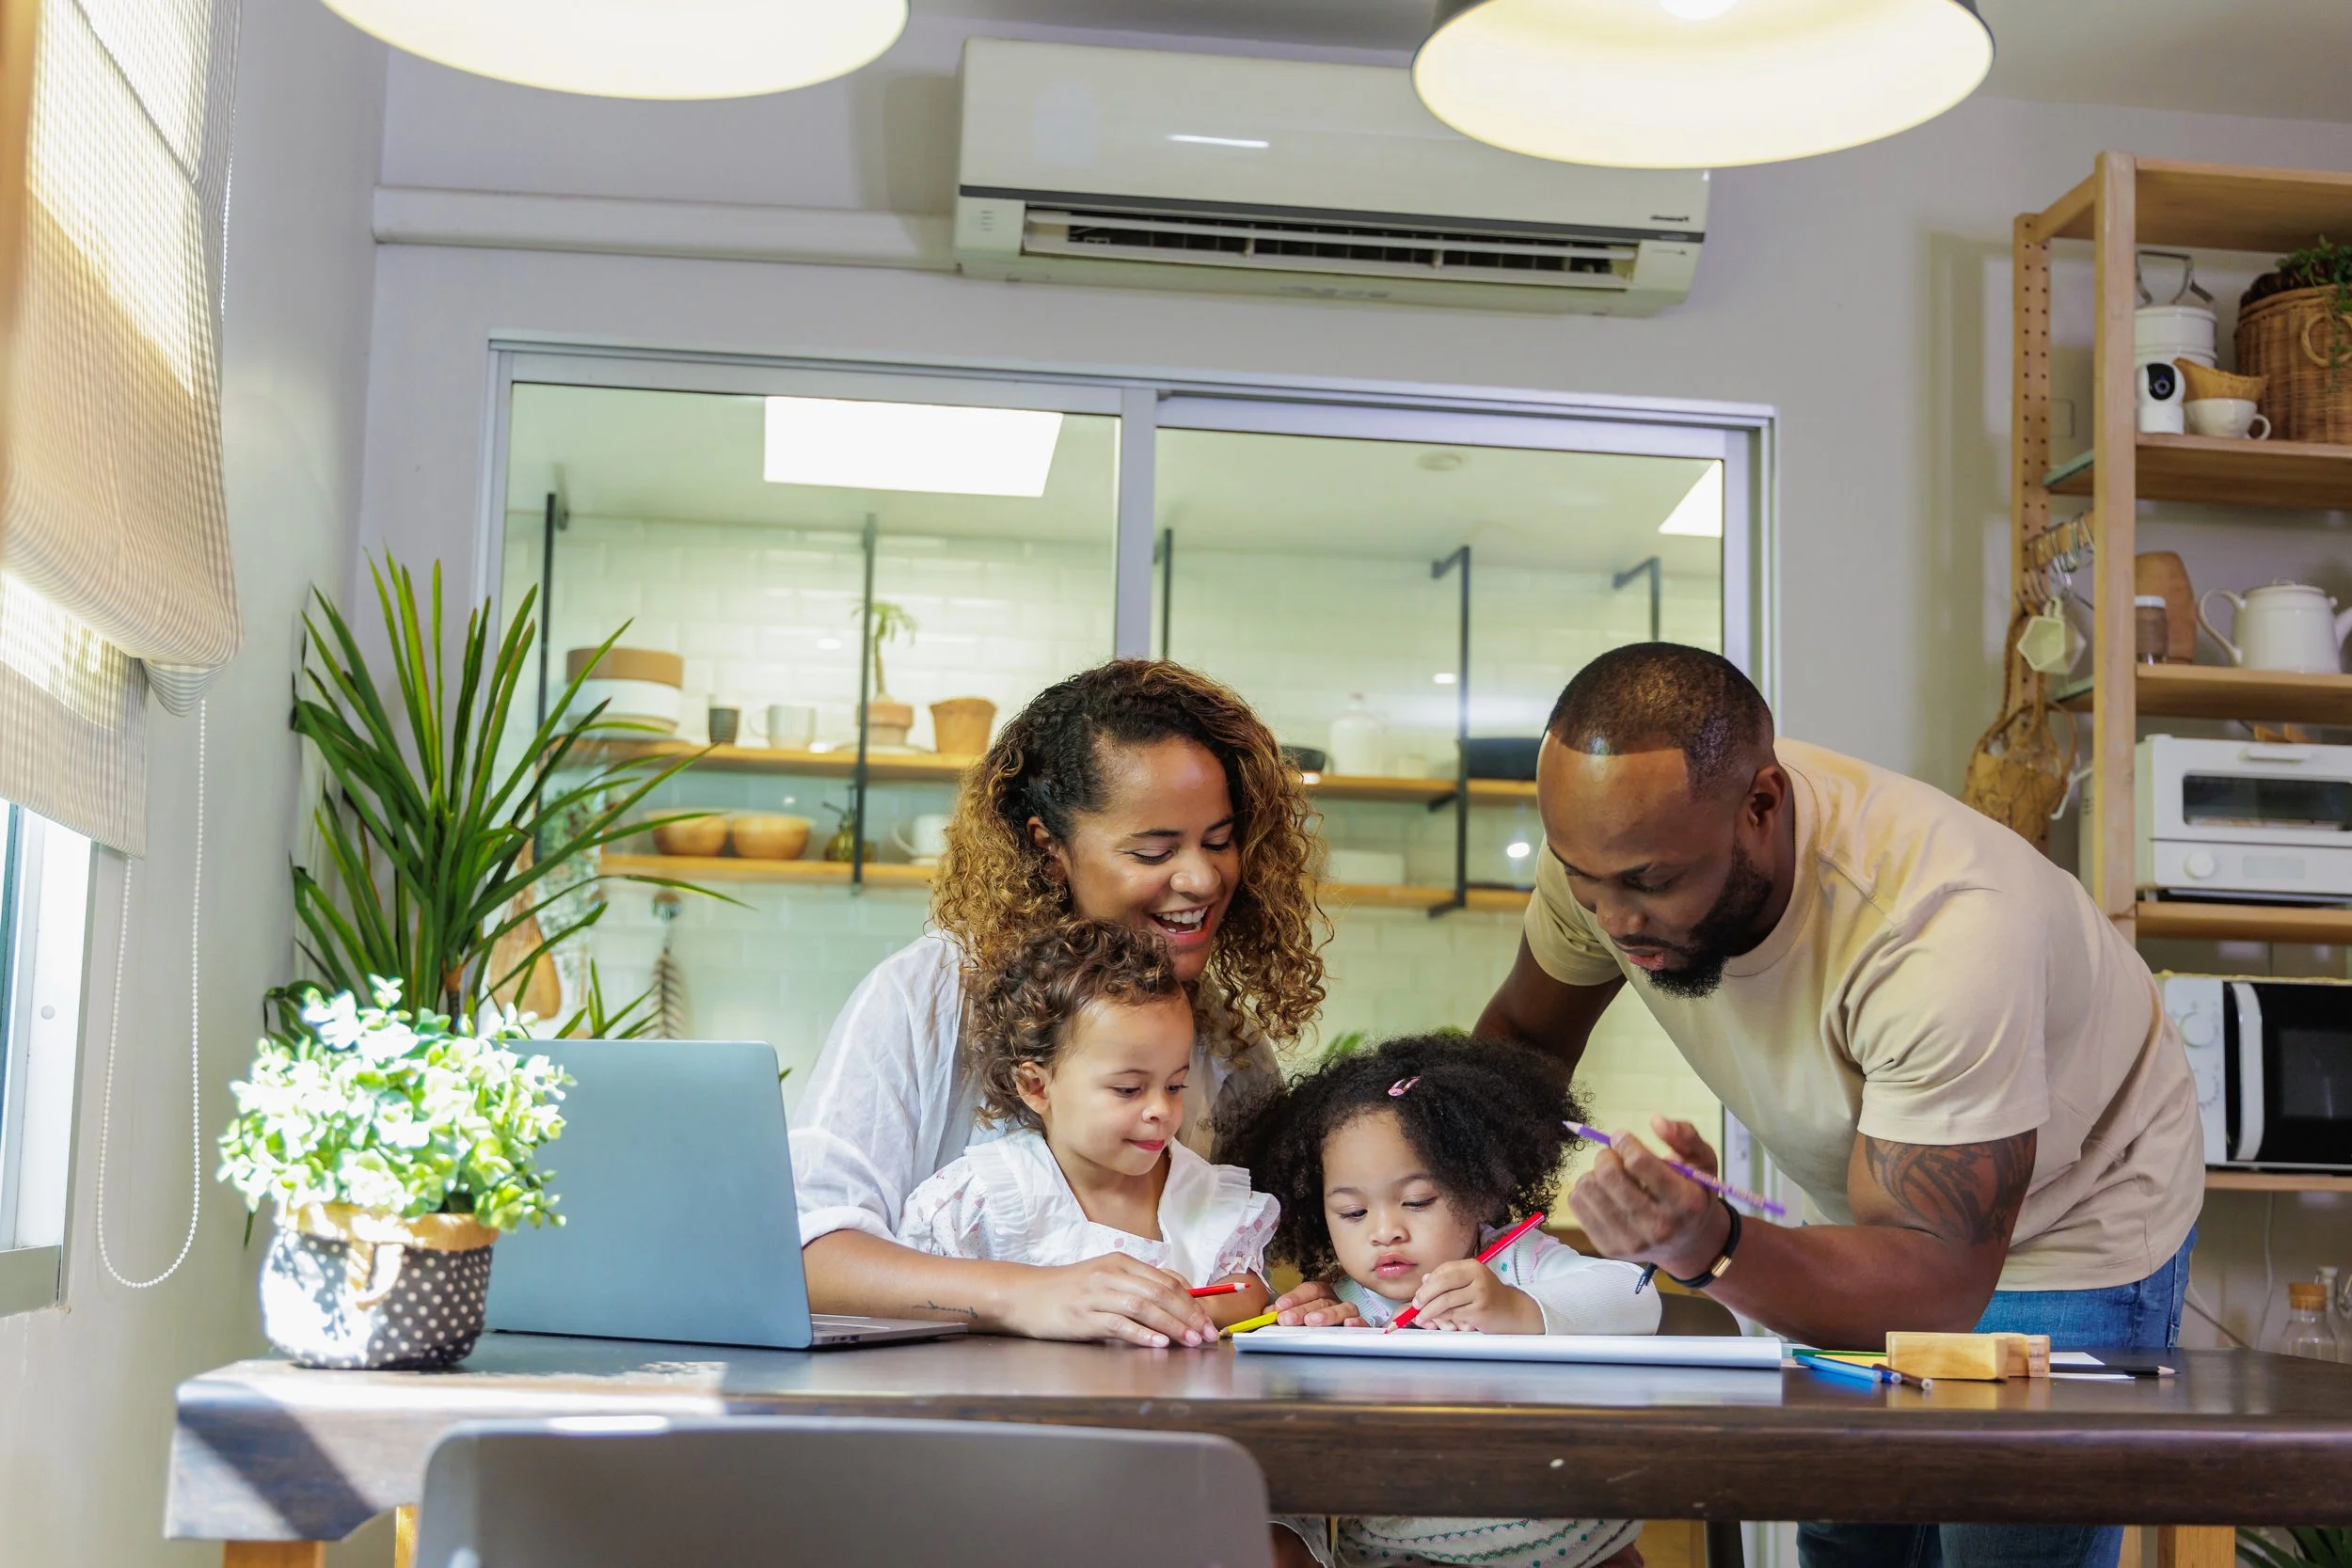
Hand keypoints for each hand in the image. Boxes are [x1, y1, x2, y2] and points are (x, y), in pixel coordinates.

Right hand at [1002, 1254, 1216, 1347]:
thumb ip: (1137, 1286)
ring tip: (1191, 1341)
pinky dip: (1142, 1334)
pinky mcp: (1083, 1317)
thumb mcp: (1105, 1278)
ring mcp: (1096, 1295)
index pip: (1167, 1280)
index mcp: (1120, 1263)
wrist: (1026, 1295)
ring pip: (1144, 1307)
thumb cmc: (1069, 1290)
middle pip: (1160, 1293)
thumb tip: (1178, 1300)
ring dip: (1173, 1325)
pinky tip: (1159, 1343)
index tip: (1209, 1320)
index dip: (1193, 1301)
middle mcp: (1111, 1275)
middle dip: (1190, 1315)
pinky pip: (1118, 1324)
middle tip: (1208, 1334)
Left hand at [1272, 1279, 1365, 1327]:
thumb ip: (1281, 1314)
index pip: (1308, 1290)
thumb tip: (1267, 1313)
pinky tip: (1348, 1324)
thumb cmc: (1311, 1325)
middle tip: (1287, 1319)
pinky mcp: (1360, 1327)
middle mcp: (1335, 1301)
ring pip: (1343, 1308)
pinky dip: (1357, 1322)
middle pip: (1321, 1300)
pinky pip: (1362, 1322)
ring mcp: (1349, 1313)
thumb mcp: (1294, 1317)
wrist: (1334, 1340)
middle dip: (1302, 1309)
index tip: (1279, 1307)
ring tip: (1312, 1322)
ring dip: (1327, 1314)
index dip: (1293, 1297)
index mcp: (1320, 1294)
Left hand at [1405, 1260, 1543, 1334]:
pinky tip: (1437, 1321)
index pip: (1443, 1270)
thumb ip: (1449, 1279)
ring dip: (1429, 1311)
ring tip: (1421, 1317)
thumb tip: (1425, 1280)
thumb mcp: (1470, 1282)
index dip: (1428, 1282)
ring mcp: (1480, 1294)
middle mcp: (1477, 1277)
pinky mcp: (1480, 1311)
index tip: (1418, 1293)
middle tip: (1416, 1305)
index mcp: (1473, 1266)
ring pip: (1445, 1301)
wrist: (1514, 1311)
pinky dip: (1441, 1318)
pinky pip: (1453, 1314)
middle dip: (1424, 1295)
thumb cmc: (1488, 1296)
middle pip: (1441, 1283)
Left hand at [1568, 1115, 1729, 1279]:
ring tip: (1612, 1177)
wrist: (1688, 1244)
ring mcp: (1632, 1241)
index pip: (1639, 1162)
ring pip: (1588, 1188)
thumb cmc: (1693, 1194)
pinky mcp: (1609, 1248)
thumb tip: (1656, 1120)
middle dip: (1607, 1155)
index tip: (1623, 1138)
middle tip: (1614, 1155)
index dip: (1625, 1142)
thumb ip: (1685, 1135)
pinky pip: (1577, 1204)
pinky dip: (1585, 1190)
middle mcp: (1658, 1227)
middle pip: (1608, 1175)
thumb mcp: (1703, 1162)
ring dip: (1595, 1173)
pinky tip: (1604, 1193)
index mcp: (1685, 1203)